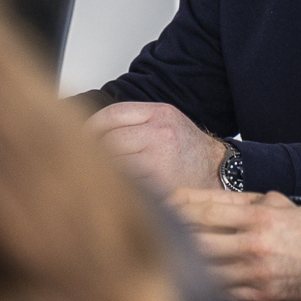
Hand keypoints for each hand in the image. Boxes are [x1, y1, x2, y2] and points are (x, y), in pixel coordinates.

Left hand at [88, 101, 226, 196]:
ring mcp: (159, 159)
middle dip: (95, 152)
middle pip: (109, 140)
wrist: (219, 172)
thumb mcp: (166, 122)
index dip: (91, 126)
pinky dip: (118, 185)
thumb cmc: (189, 150)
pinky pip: (126, 182)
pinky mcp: (159, 183)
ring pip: (114, 162)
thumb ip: (135, 122)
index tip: (81, 136)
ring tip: (101, 175)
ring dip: (105, 171)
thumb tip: (92, 129)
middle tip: (87, 160)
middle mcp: (160, 133)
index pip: (111, 115)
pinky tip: (118, 187)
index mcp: (160, 114)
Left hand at [165, 188, 300, 300]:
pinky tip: (189, 282)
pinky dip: (204, 287)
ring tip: (162, 257)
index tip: (160, 203)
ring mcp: (257, 272)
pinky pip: (223, 292)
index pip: (204, 209)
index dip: (177, 206)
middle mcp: (254, 243)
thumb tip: (211, 199)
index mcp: (258, 216)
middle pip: (198, 238)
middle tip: (152, 228)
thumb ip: (247, 201)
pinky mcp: (262, 295)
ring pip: (206, 267)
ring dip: (183, 262)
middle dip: (172, 233)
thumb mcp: (282, 204)